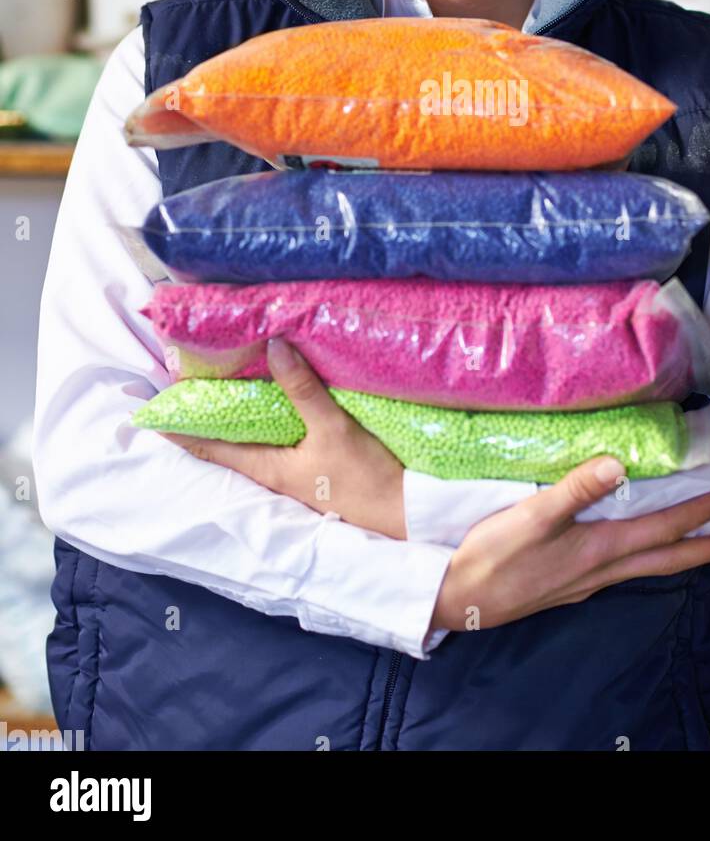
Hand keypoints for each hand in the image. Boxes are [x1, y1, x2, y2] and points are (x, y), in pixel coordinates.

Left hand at [157, 337, 406, 539]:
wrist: (405, 514)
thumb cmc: (364, 477)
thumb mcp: (333, 428)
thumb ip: (303, 389)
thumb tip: (272, 347)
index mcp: (268, 467)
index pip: (211, 447)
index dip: (182, 431)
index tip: (154, 415)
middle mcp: (274, 474)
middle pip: (229, 446)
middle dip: (207, 421)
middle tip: (188, 390)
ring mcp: (295, 476)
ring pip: (255, 445)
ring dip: (237, 423)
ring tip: (225, 392)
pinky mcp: (317, 472)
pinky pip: (280, 445)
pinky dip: (267, 425)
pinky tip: (275, 409)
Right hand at [431, 459, 709, 632]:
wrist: (460, 598)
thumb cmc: (494, 555)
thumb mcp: (533, 516)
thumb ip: (576, 489)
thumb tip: (619, 463)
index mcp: (600, 549)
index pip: (664, 529)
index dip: (701, 515)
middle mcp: (603, 570)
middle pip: (668, 558)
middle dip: (708, 546)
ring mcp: (587, 582)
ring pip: (648, 567)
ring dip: (682, 555)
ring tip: (705, 545)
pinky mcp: (570, 585)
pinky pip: (625, 570)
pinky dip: (648, 558)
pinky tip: (638, 553)